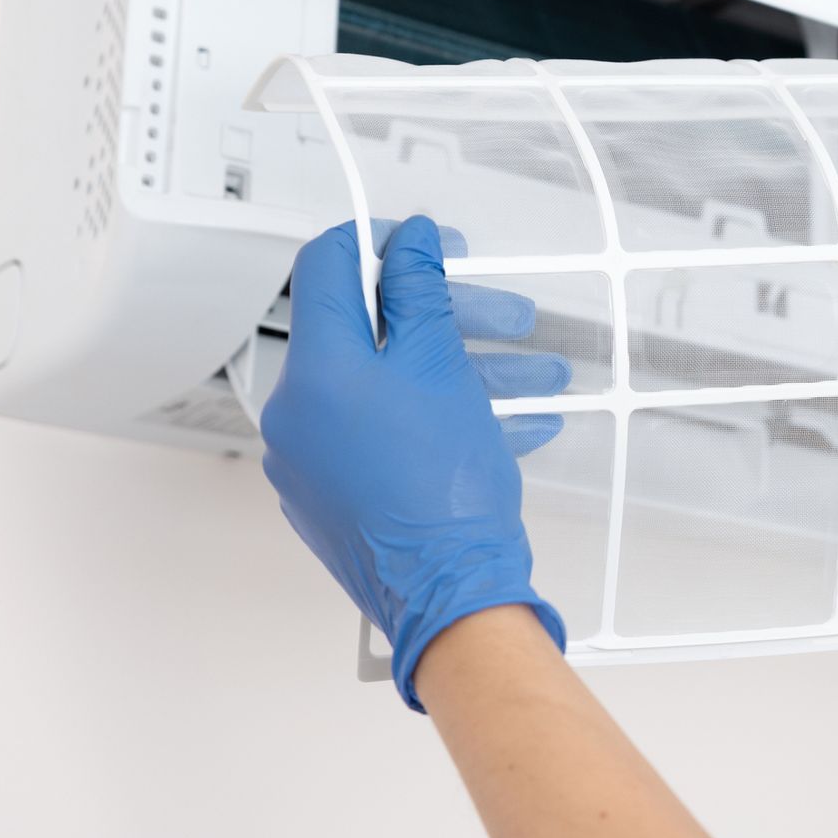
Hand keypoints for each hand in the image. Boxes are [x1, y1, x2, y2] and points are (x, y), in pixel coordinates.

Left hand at [262, 216, 570, 710]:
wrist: (451, 594)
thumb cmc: (446, 491)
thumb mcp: (443, 367)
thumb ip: (421, 293)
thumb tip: (409, 244)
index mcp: (314, 372)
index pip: (327, 269)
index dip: (381, 243)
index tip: (426, 243)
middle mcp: (298, 415)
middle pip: (372, 333)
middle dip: (453, 318)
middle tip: (509, 314)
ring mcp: (313, 462)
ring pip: (393, 389)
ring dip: (467, 373)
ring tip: (539, 378)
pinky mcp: (338, 498)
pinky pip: (389, 435)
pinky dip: (444, 419)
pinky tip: (513, 424)